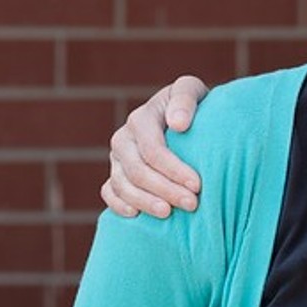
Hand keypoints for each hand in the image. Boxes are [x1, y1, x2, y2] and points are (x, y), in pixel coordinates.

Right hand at [100, 75, 210, 217]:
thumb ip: (185, 100)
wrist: (183, 115)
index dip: (174, 170)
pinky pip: (109, 192)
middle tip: (192, 204)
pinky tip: (136, 215)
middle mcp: (124, 138)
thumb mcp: (192, 91)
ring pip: (122, 185)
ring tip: (169, 214)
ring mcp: (116, 158)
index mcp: (141, 118)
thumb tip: (178, 124)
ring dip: (145, 202)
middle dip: (165, 190)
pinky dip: (119, 205)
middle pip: (138, 171)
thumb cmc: (192, 104)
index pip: (153, 150)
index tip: (197, 185)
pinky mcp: (115, 173)